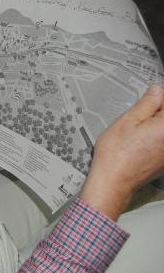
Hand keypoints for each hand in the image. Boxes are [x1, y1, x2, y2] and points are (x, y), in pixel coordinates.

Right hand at [80, 84, 163, 220]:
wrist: (114, 181)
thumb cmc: (116, 153)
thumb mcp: (127, 120)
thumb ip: (146, 103)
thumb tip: (157, 90)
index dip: (156, 100)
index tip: (147, 100)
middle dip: (155, 115)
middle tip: (139, 119)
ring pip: (162, 132)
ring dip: (154, 128)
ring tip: (137, 134)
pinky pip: (161, 144)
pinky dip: (153, 141)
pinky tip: (139, 145)